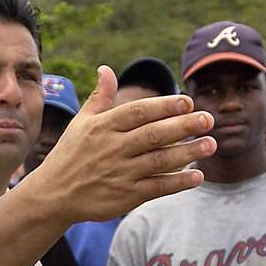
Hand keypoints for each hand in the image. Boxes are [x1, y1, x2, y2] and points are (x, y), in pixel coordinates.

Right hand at [33, 66, 215, 224]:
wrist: (54, 195)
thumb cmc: (71, 155)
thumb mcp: (81, 123)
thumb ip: (100, 97)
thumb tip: (106, 69)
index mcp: (103, 127)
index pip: (139, 112)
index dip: (164, 106)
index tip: (188, 101)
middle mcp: (113, 148)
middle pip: (154, 134)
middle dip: (184, 126)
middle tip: (209, 119)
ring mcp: (121, 173)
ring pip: (160, 160)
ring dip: (188, 152)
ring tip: (211, 144)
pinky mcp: (126, 196)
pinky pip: (157, 187)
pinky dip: (178, 182)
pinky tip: (197, 176)